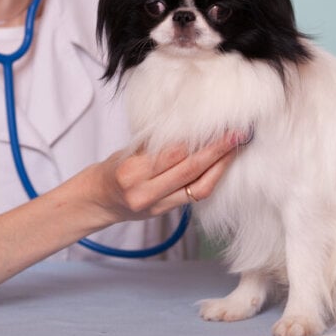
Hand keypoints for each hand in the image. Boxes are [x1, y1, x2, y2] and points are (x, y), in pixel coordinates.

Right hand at [92, 129, 247, 222]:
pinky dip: (211, 178)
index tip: (215, 122)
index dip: (196, 138)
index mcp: (131, 172)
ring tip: (236, 147)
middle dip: (216, 150)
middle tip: (237, 133)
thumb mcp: (127, 151)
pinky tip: (222, 164)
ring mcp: (157, 207)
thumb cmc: (113, 170)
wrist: (98, 202)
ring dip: (220, 165)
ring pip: (198, 186)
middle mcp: (144, 193)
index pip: (170, 152)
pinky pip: (195, 195)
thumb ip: (155, 143)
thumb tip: (190, 124)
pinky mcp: (166, 212)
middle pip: (188, 169)